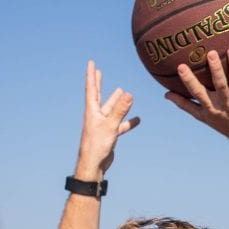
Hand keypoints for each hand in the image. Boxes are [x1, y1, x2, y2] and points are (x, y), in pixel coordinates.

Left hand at [75, 61, 139, 179]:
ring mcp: (102, 125)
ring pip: (111, 110)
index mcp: (92, 111)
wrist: (93, 166)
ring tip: (122, 91)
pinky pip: (120, 125)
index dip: (91, 75)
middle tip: (98, 72)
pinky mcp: (109, 135)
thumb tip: (129, 93)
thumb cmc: (97, 146)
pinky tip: (137, 119)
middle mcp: (95, 116)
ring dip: (116, 101)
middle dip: (98, 83)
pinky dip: (128, 121)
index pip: (91, 89)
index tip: (91, 63)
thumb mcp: (110, 126)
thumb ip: (120, 110)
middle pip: (98, 96)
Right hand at [165, 48, 228, 142]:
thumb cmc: (222, 122)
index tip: (180, 67)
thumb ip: (185, 104)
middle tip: (211, 53)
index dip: (189, 81)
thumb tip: (166, 94)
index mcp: (211, 107)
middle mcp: (226, 102)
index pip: (198, 93)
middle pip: (220, 85)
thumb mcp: (202, 116)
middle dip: (216, 70)